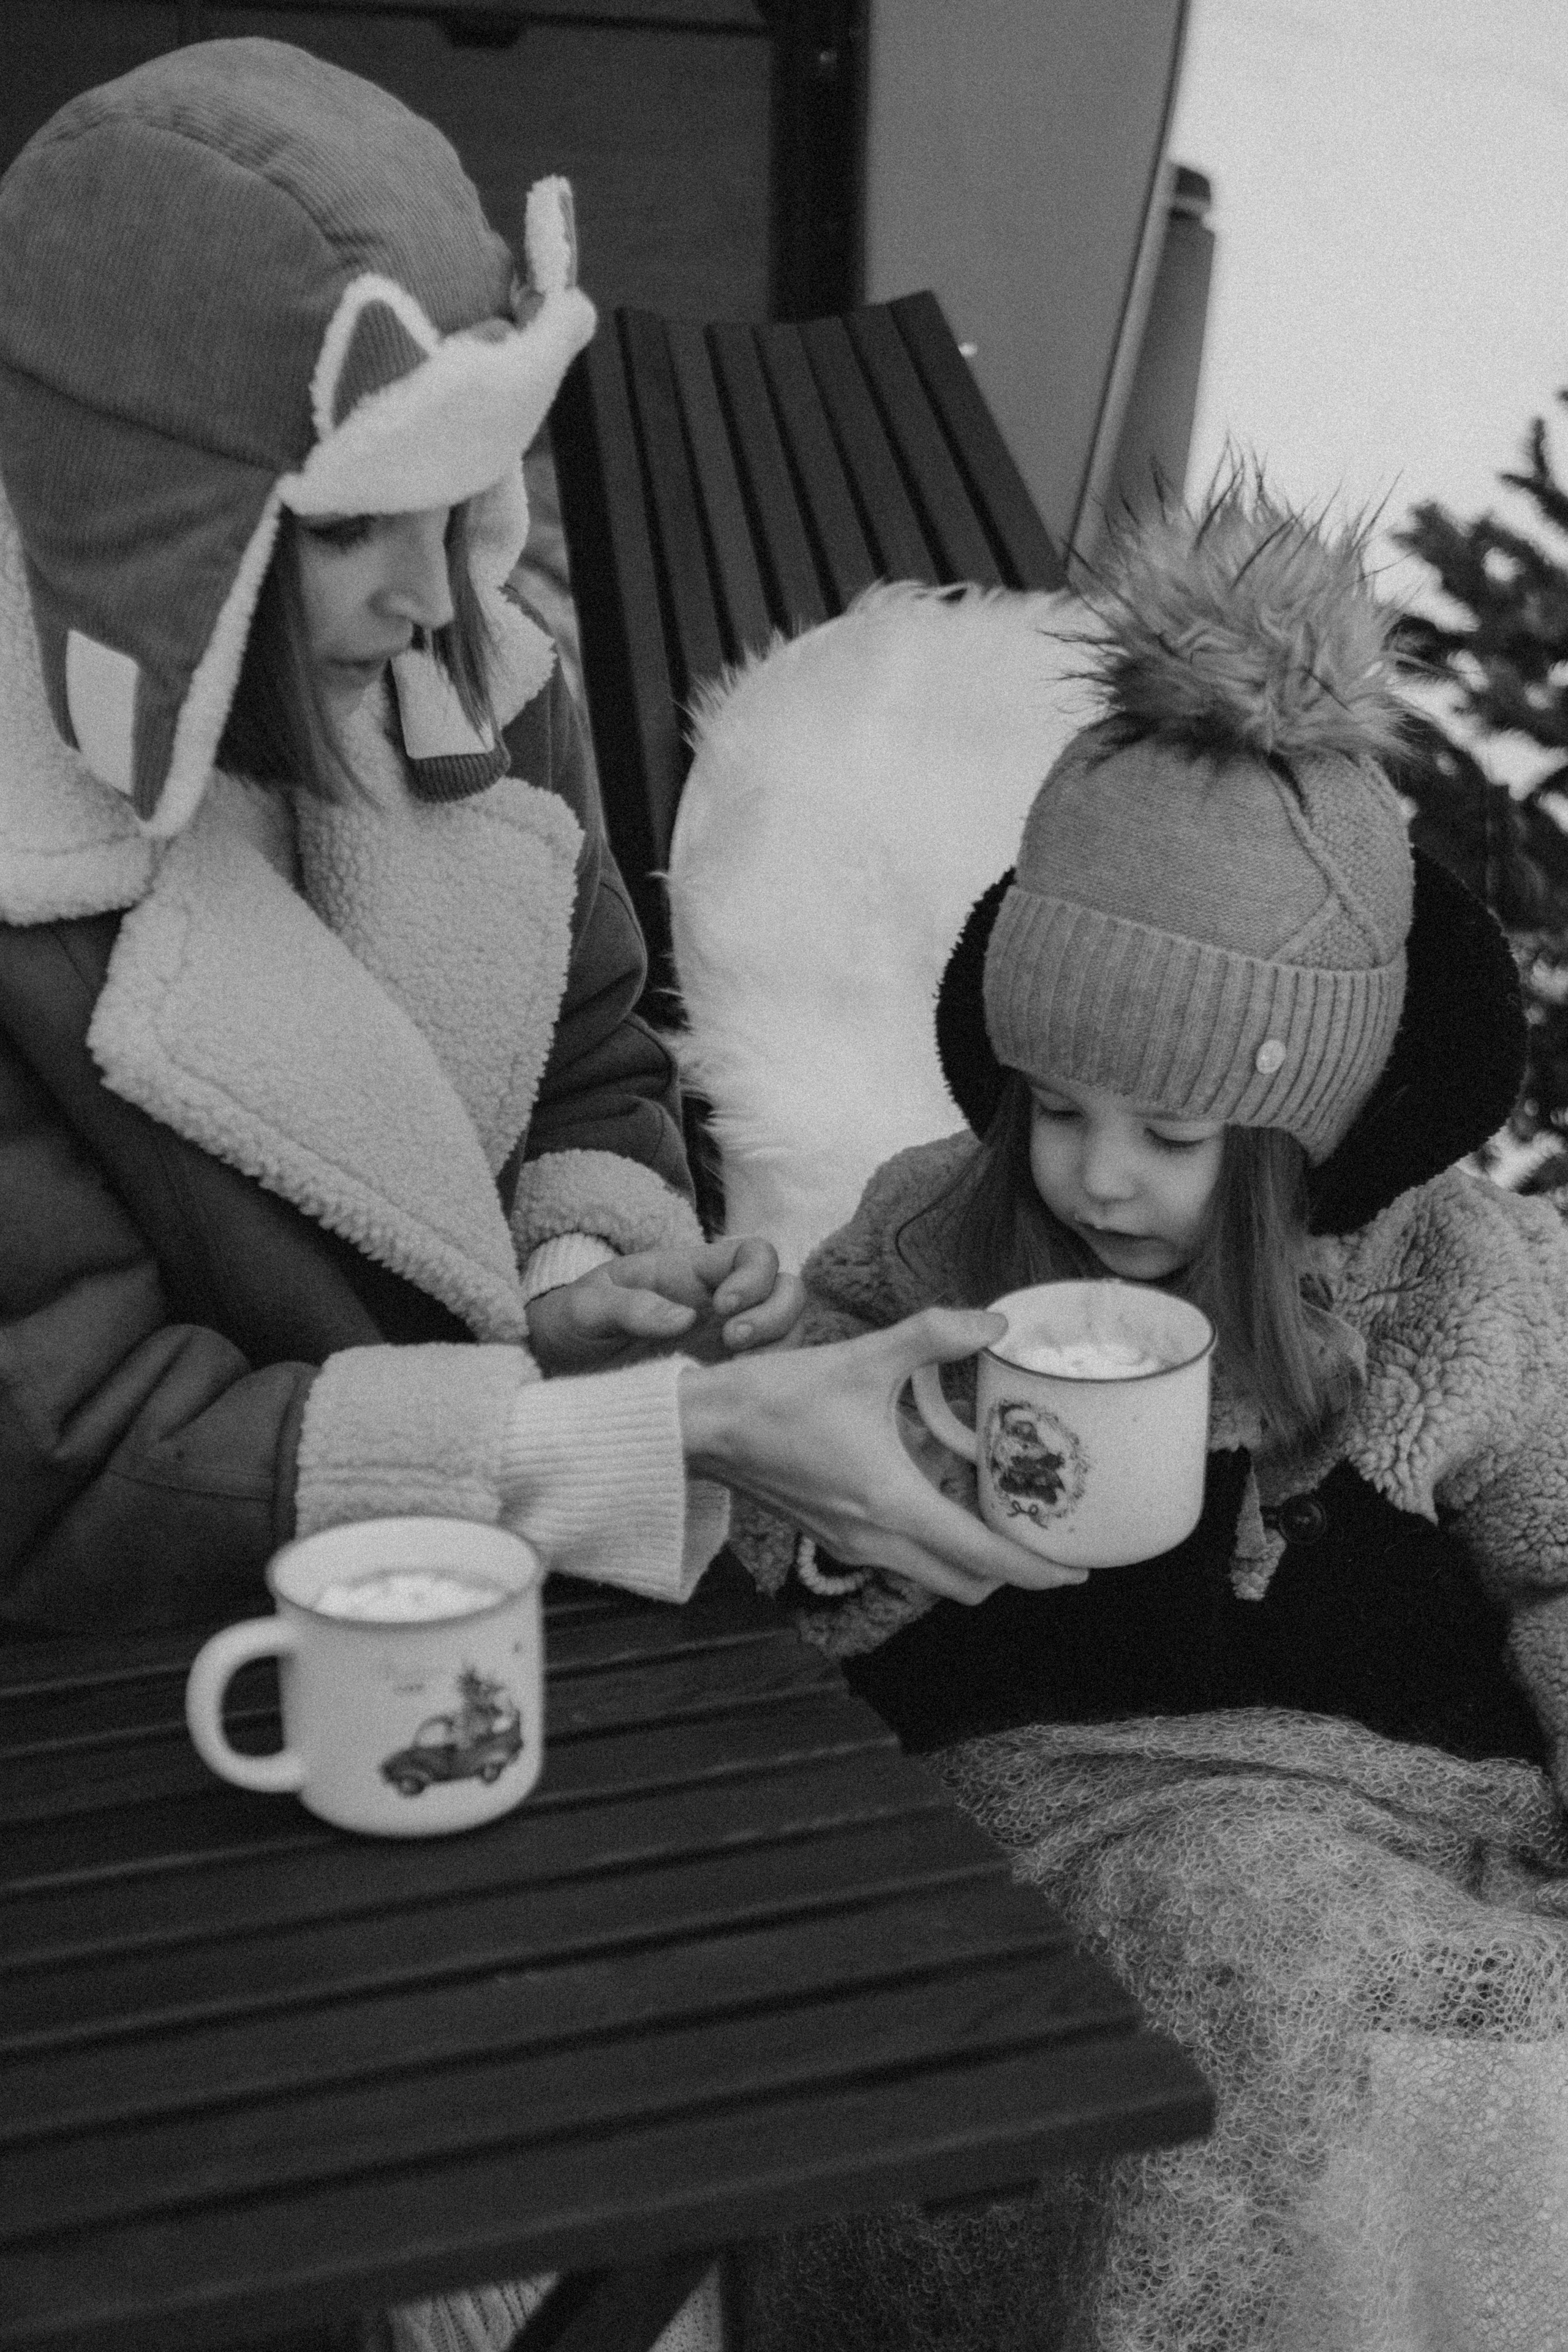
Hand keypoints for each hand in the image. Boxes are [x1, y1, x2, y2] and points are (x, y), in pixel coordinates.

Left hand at [526, 1236, 805, 1375]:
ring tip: (730, 1375)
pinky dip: (763, 1385)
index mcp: (693, 1274)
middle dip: (774, 1315)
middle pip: (787, 1293)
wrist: (556, 1369)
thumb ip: (629, 1306)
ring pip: (788, 1336)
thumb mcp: (586, 1307)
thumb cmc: (573, 1324)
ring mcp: (727, 1345)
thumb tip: (683, 1319)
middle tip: (733, 1343)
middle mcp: (721, 1306)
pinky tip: (728, 1398)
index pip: (755, 1255)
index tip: (724, 1307)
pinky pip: (766, 1378)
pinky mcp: (723, 1381)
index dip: (756, 1276)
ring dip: (775, 1351)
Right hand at [677, 1307, 1090, 1604]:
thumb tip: (994, 1323)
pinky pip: (904, 1559)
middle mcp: (876, 1540)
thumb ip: (932, 1336)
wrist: (701, 1427)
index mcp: (893, 1504)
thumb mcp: (860, 1358)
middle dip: (1013, 1573)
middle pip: (967, 1584)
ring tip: (1000, 1514)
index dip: (1039, 1570)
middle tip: (1046, 1537)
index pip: (985, 1558)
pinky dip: (934, 1544)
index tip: (1079, 1570)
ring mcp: (852, 1546)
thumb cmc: (775, 1397)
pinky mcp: (834, 1537)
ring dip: (972, 1560)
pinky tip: (940, 1494)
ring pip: (934, 1576)